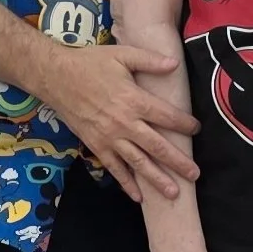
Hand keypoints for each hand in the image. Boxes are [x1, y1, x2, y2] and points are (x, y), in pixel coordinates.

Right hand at [43, 41, 198, 203]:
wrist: (56, 78)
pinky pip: (114, 168)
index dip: (185, 124)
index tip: (197, 130)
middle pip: (157, 146)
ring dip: (157, 179)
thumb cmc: (90, 63)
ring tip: (174, 193)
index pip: (167, 116)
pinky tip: (139, 196)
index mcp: (134, 100)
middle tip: (195, 174)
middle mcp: (125, 123)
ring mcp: (110, 138)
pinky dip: (127, 184)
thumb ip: (149, 60)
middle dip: (178, 162)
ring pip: (138, 163)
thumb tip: (175, 64)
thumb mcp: (122, 55)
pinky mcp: (96, 146)